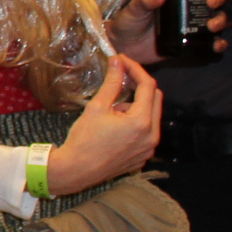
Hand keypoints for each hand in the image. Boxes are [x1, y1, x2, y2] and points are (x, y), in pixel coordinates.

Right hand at [47, 54, 162, 195]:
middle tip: (122, 78)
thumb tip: (117, 61)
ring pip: (151, 117)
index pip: (148, 86)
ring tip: (113, 109)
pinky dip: (135, 123)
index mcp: (142, 122)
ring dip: (137, 106)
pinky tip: (115, 127)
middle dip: (140, 86)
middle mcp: (152, 136)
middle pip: (155, 100)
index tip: (122, 61)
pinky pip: (146, 133)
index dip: (136, 69)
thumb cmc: (84, 138)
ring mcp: (149, 148)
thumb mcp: (97, 107)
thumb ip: (112, 83)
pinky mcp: (143, 157)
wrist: (76, 170)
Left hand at [107, 0, 228, 63]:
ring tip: (211, 26)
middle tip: (211, 3)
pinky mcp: (193, 42)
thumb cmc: (129, 21)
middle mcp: (190, 6)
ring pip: (217, 17)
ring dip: (220, 20)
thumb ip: (145, 0)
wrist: (125, 47)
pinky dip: (219, 43)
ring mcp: (193, 24)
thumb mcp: (135, 8)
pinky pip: (212, 42)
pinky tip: (217, 44)